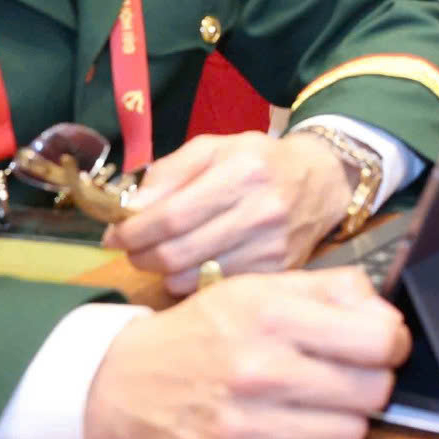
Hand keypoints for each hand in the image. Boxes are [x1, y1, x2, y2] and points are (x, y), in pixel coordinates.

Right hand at [83, 269, 405, 438]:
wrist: (123, 382)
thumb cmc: (207, 331)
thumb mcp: (263, 288)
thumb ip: (334, 290)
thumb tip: (389, 319)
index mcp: (273, 316)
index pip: (378, 340)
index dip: (391, 344)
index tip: (380, 346)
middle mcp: (259, 371)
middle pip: (372, 392)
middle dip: (369, 384)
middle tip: (345, 378)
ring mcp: (243, 427)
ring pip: (349, 437)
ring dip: (340, 423)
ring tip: (311, 405)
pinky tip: (284, 434)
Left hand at [104, 132, 353, 294]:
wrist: (323, 180)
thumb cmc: (259, 161)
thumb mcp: (213, 149)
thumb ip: (168, 174)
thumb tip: (129, 210)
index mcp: (242, 172)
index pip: (171, 216)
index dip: (134, 231)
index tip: (115, 234)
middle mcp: (261, 211)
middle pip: (177, 253)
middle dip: (141, 255)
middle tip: (132, 249)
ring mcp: (272, 246)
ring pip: (192, 278)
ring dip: (164, 272)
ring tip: (163, 255)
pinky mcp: (277, 271)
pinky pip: (215, 289)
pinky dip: (194, 282)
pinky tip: (194, 264)